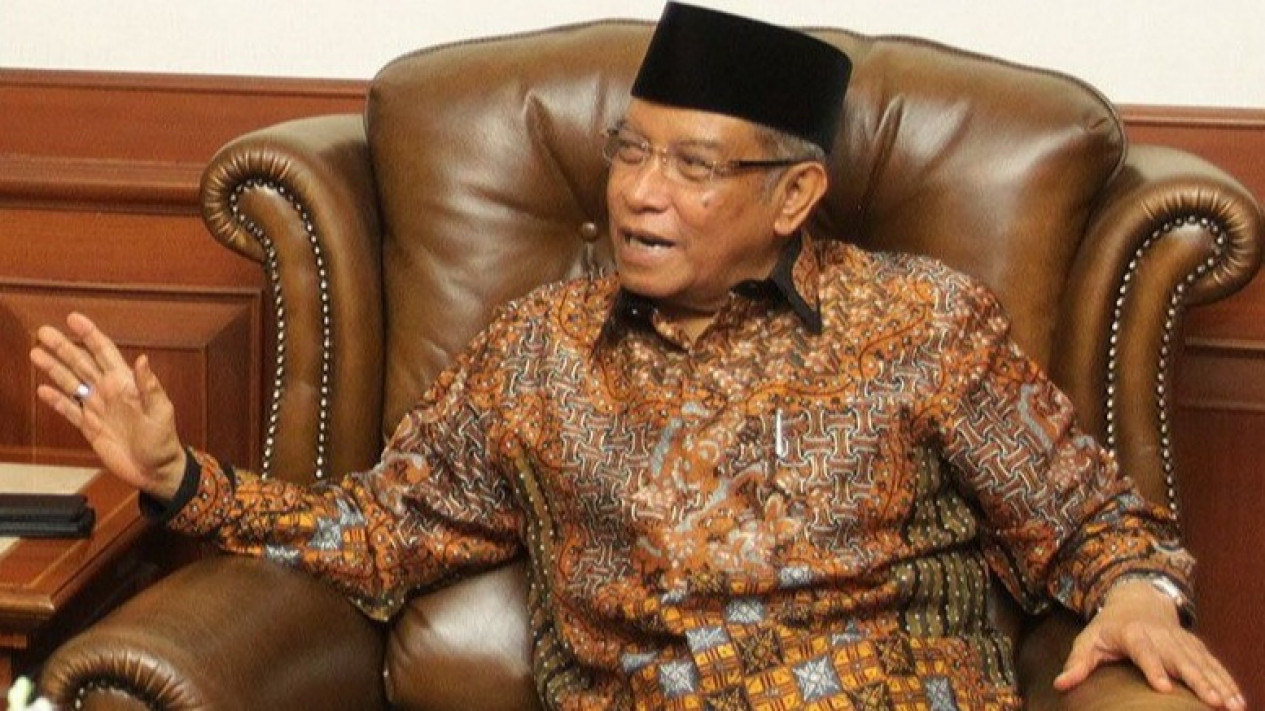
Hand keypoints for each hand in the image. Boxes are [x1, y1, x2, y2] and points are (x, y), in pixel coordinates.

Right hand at [29, 312, 185, 501]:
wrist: (155, 471)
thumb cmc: (163, 441)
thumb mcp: (160, 411)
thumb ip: (149, 386)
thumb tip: (143, 359)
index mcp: (126, 384)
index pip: (105, 353)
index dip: (90, 335)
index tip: (73, 318)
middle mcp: (109, 392)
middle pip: (82, 364)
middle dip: (64, 347)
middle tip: (43, 331)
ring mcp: (98, 409)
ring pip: (72, 383)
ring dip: (54, 368)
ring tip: (36, 353)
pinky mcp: (90, 427)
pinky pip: (70, 410)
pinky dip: (56, 400)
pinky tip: (43, 390)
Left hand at [1055, 578, 1244, 709]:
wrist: (1136, 599)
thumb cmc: (1108, 626)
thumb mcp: (1088, 640)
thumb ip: (1077, 663)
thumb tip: (1060, 685)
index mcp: (1133, 635)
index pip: (1144, 653)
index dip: (1154, 669)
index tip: (1163, 688)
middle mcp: (1161, 637)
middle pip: (1181, 660)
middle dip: (1198, 681)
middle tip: (1213, 702)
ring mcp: (1180, 641)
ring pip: (1202, 664)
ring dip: (1219, 684)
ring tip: (1231, 706)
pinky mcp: (1194, 646)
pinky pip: (1212, 664)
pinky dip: (1227, 681)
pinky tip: (1237, 700)